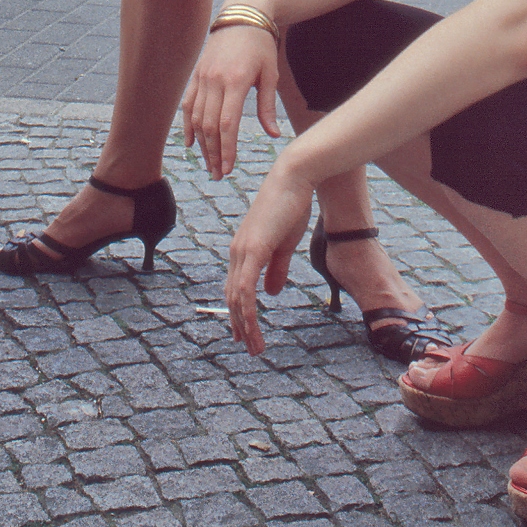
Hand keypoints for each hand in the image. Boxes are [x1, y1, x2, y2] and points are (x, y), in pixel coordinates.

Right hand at [182, 27, 280, 178]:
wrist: (242, 15)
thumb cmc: (261, 45)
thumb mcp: (270, 74)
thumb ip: (267, 106)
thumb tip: (273, 135)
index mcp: (235, 81)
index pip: (227, 124)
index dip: (227, 149)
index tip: (229, 168)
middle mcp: (214, 80)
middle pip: (209, 126)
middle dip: (214, 153)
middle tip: (220, 175)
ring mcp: (202, 77)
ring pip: (196, 118)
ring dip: (202, 144)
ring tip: (209, 164)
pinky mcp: (196, 74)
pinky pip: (188, 104)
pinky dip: (188, 125)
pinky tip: (191, 143)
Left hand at [225, 164, 313, 356]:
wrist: (294, 178)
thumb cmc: (291, 206)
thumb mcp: (285, 244)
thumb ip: (276, 269)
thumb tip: (270, 293)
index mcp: (244, 250)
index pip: (235, 288)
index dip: (238, 313)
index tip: (244, 334)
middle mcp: (237, 251)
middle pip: (232, 297)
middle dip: (240, 325)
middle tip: (250, 348)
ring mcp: (242, 250)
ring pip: (237, 298)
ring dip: (245, 325)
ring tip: (255, 347)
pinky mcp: (253, 250)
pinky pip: (245, 288)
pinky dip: (247, 311)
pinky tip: (252, 327)